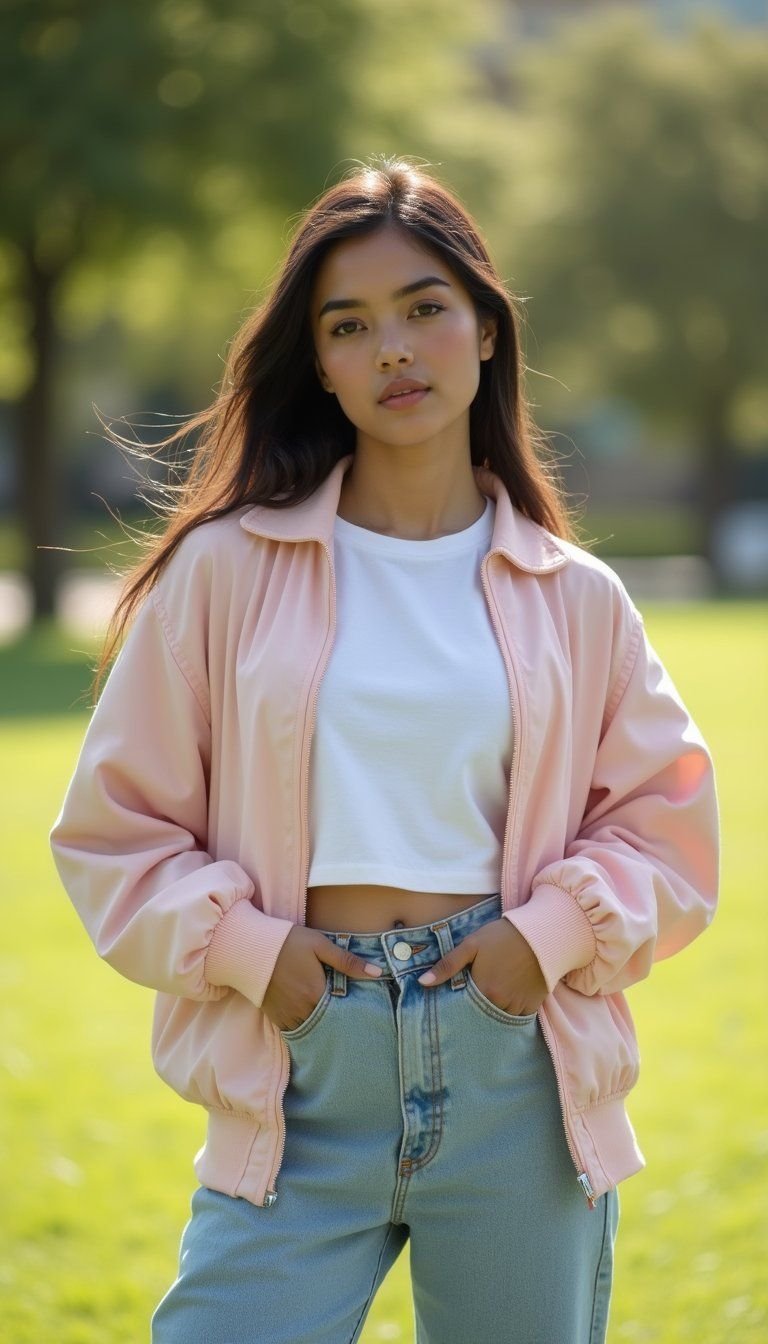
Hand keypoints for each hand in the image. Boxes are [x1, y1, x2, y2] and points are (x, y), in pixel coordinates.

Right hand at [262, 925, 381, 1032]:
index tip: (363, 1011)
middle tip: (350, 1021)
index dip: (352, 1011)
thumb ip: (348, 961)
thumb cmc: (287, 942)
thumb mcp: (320, 945)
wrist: (248, 947)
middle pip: (328, 1023)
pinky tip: (311, 1019)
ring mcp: (287, 1015)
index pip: (342, 1011)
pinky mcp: (275, 1017)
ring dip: (322, 1026)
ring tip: (333, 1022)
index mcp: (317, 993)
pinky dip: (304, 1027)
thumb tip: (379, 972)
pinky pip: (294, 1030)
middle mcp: (302, 1009)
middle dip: (338, 1022)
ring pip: (311, 1029)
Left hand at [417, 918, 547, 1015]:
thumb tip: (423, 983)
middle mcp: (500, 1003)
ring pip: (500, 1017)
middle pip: (482, 1014)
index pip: (464, 1007)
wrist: (541, 934)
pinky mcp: (533, 1005)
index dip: (460, 1002)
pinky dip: (512, 1011)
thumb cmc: (503, 936)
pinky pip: (518, 1018)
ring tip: (492, 996)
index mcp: (482, 990)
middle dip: (477, 1008)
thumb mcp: (471, 945)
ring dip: (494, 1010)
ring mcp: (518, 1006)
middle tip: (477, 995)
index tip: (459, 996)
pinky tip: (508, 998)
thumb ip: (447, 965)